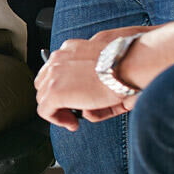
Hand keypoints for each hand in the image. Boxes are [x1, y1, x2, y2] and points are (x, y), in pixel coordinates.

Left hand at [34, 26, 148, 130]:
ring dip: (58, 109)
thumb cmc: (128, 62)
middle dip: (57, 97)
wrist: (129, 63)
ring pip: (44, 95)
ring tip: (73, 119)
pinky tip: (73, 124)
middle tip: (73, 110)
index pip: (56, 69)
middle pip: (45, 81)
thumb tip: (89, 93)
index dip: (63, 86)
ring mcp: (54, 75)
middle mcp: (59, 58)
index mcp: (71, 49)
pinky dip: (57, 120)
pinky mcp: (55, 92)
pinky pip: (45, 111)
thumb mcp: (108, 66)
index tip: (76, 98)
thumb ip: (94, 78)